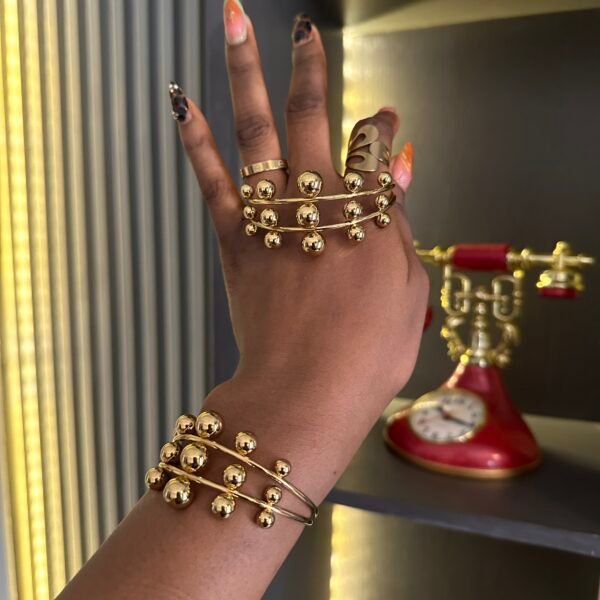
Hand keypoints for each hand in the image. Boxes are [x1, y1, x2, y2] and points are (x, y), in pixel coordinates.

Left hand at [172, 7, 427, 401]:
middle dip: (309, 68)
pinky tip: (181, 101)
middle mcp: (320, 204)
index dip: (379, 128)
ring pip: (258, 129)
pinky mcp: (236, 240)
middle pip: (314, 117)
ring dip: (245, 71)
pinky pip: (212, 178)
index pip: (374, 149)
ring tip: (235, 23)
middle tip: (303, 32)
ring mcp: (273, 218)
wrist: (305, 394)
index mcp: (371, 217)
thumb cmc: (368, 354)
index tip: (382, 118)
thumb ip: (403, 227)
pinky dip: (194, 138)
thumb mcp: (410, 293)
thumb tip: (403, 170)